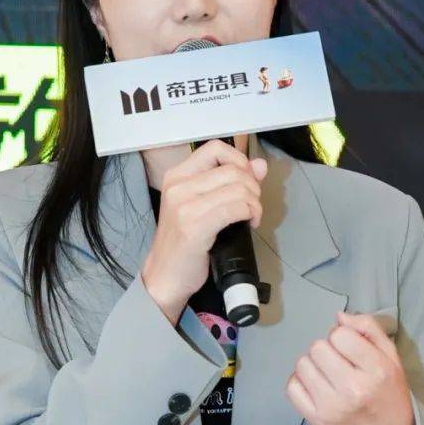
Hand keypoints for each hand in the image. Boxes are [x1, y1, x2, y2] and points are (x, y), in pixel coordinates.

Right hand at [141, 138, 267, 321]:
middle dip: (253, 186)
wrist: (163, 276)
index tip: (246, 180)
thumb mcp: (201, 206)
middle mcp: (178, 186)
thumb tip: (260, 165)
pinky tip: (248, 223)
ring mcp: (185, 206)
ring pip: (239, 188)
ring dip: (254, 203)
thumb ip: (228, 182)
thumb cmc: (182, 243)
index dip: (239, 160)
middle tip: (251, 205)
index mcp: (177, 176)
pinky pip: (236, 208)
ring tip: (251, 216)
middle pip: (233, 169)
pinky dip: (250, 214)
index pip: (215, 148)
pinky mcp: (195, 226)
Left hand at [286, 309, 417, 424]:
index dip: (342, 337)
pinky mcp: (316, 420)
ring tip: (328, 374)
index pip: (339, 335)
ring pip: (302, 365)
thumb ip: (369, 329)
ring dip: (313, 364)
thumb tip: (338, 317)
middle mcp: (352, 389)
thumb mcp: (391, 356)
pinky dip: (300, 381)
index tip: (350, 349)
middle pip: (317, 348)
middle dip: (327, 349)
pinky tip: (315, 385)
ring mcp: (331, 407)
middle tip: (339, 363)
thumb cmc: (390, 392)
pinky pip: (291, 387)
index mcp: (376, 370)